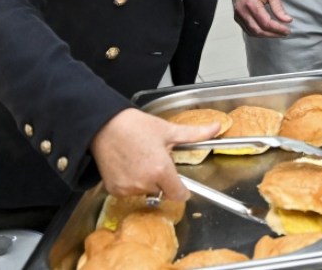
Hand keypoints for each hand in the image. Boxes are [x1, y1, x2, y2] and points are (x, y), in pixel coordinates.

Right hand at [90, 108, 221, 200]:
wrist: (104, 126)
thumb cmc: (136, 126)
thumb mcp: (168, 130)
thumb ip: (195, 134)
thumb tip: (217, 128)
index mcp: (161, 170)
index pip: (178, 194)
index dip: (182, 190)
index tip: (182, 185)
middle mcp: (144, 183)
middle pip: (162, 191)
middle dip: (163, 178)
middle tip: (156, 159)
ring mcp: (127, 188)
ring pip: (146, 191)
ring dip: (147, 181)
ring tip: (140, 159)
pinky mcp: (113, 190)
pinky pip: (129, 191)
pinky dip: (131, 182)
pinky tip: (128, 165)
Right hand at [230, 0, 291, 37]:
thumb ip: (279, 8)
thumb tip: (288, 20)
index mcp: (251, 4)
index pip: (266, 23)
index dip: (278, 29)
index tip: (287, 30)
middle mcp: (242, 12)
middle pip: (259, 30)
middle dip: (273, 34)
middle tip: (285, 33)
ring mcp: (238, 16)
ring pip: (253, 33)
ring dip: (266, 35)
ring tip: (278, 33)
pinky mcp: (237, 18)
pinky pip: (248, 30)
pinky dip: (259, 33)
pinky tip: (268, 31)